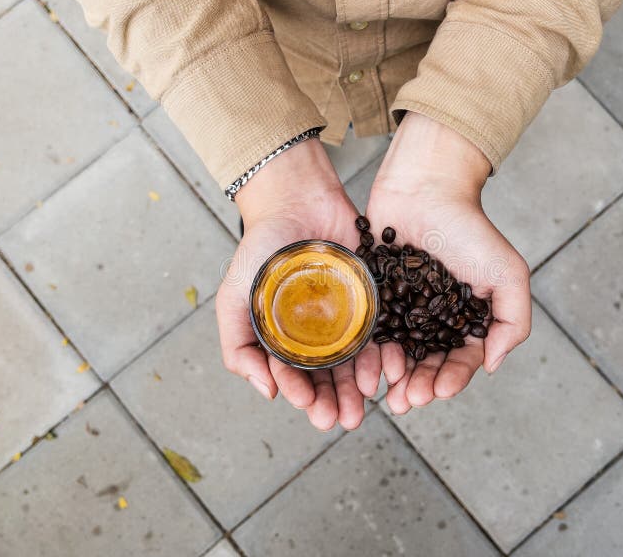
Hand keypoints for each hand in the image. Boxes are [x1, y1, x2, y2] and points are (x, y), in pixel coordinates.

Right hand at [215, 139, 380, 429]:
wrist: (296, 202)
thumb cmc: (259, 250)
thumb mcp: (234, 298)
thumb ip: (238, 346)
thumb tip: (267, 392)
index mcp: (287, 341)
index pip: (296, 378)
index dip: (303, 396)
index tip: (310, 407)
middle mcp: (320, 336)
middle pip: (331, 378)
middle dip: (336, 402)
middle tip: (344, 420)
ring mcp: (349, 319)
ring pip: (358, 362)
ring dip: (361, 386)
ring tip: (366, 401)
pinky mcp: (374, 301)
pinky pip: (384, 333)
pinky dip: (386, 354)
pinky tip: (387, 369)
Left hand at [367, 113, 531, 413]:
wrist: (425, 189)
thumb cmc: (469, 229)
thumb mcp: (508, 273)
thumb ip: (513, 321)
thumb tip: (492, 365)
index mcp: (468, 317)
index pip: (462, 359)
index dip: (453, 379)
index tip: (441, 390)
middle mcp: (436, 318)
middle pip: (428, 364)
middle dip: (421, 386)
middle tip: (409, 401)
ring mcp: (404, 309)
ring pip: (399, 354)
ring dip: (397, 379)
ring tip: (391, 394)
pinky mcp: (376, 297)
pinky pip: (373, 331)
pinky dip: (373, 353)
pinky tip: (370, 368)